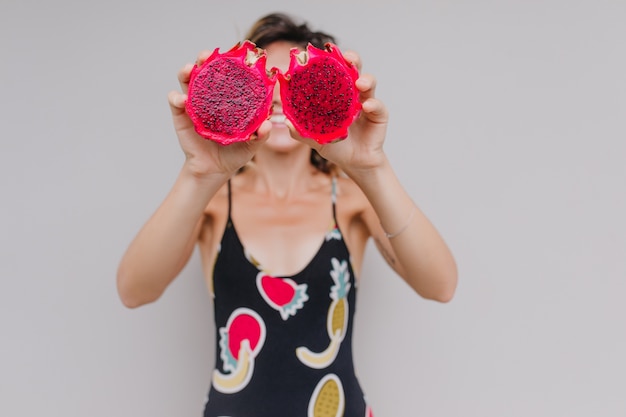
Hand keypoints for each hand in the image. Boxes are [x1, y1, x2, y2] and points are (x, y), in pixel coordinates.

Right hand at [168, 51, 270, 178]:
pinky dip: (176, 97)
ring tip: (190, 69)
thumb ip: (260, 135)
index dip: (229, 62)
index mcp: (227, 98)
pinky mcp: (180, 115)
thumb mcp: (251, 144)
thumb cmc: (234, 154)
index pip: (227, 74)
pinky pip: (175, 100)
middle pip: (205, 70)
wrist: (214, 171)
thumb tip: (268, 124)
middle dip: (204, 58)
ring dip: (186, 71)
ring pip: (186, 79)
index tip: (234, 55)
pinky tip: (182, 100)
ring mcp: (194, 104)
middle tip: (206, 55)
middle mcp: (210, 96)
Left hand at [289, 51, 389, 174]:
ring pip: (369, 82)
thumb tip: (286, 122)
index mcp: (336, 94)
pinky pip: (378, 106)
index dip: (329, 61)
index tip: (322, 53)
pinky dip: (373, 104)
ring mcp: (367, 101)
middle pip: (354, 69)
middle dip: (352, 59)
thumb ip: (301, 131)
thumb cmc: (335, 146)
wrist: (354, 162)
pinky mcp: (379, 114)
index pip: (333, 72)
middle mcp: (352, 93)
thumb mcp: (315, 138)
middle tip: (348, 58)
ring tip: (359, 83)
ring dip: (365, 80)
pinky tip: (366, 106)